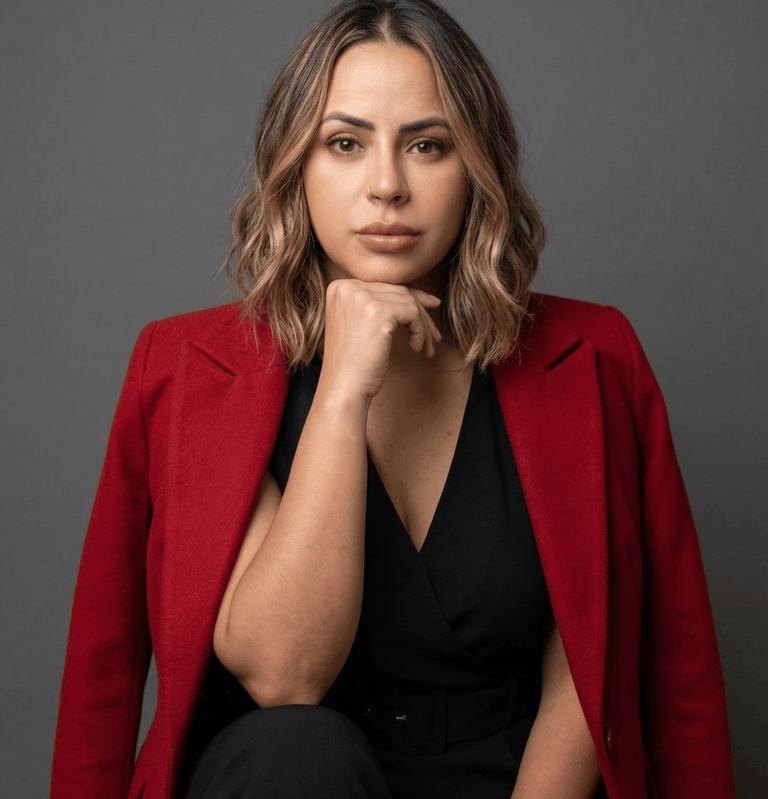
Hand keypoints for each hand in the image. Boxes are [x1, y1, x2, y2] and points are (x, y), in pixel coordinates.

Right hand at [320, 278, 441, 400]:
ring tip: (428, 347)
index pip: (384, 287)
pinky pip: (413, 314)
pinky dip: (421, 331)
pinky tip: (417, 349)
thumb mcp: (362, 326)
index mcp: (340, 288)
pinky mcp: (378, 311)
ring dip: (424, 326)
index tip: (431, 311)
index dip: (411, 299)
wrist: (343, 387)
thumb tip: (421, 296)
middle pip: (398, 292)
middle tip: (434, 336)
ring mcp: (362, 297)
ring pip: (409, 302)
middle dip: (421, 314)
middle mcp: (348, 287)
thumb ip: (379, 306)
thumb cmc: (354, 364)